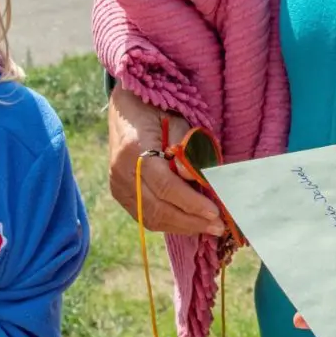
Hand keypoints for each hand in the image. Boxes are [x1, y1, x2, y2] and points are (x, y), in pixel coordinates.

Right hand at [108, 87, 223, 235]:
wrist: (124, 108)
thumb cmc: (157, 111)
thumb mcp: (177, 121)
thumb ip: (186, 148)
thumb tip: (194, 178)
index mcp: (134, 150)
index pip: (166, 186)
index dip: (192, 202)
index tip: (215, 212)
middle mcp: (121, 173)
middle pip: (158, 208)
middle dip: (192, 221)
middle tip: (219, 227)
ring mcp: (117, 186)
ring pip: (151, 217)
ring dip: (183, 226)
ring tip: (208, 228)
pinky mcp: (119, 194)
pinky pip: (145, 216)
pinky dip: (170, 222)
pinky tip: (190, 222)